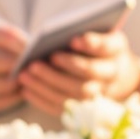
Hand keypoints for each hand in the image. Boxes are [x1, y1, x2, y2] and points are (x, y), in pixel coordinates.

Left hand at [17, 28, 139, 114]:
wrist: (111, 71)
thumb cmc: (95, 44)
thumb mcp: (94, 31)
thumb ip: (77, 30)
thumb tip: (41, 32)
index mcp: (115, 50)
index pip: (106, 47)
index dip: (91, 44)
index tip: (72, 39)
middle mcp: (110, 75)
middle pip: (88, 75)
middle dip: (61, 70)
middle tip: (35, 62)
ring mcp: (98, 94)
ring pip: (74, 95)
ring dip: (47, 86)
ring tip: (24, 75)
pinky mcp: (84, 108)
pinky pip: (64, 108)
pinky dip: (43, 100)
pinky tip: (25, 90)